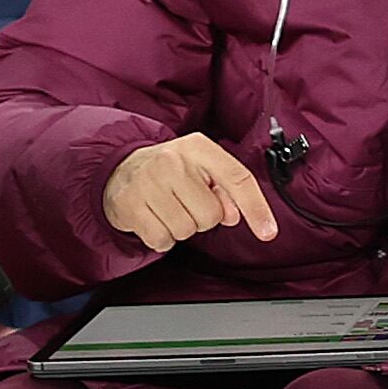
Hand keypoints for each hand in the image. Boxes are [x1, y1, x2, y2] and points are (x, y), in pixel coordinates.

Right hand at [99, 132, 280, 255]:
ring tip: (168, 209)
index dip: (256, 208)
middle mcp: (173, 161)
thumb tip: (233, 214)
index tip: (268, 232)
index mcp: (198, 147)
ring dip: (181, 228)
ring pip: (187, 231)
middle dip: (203, 218)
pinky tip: (154, 218)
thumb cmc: (170, 171)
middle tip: (186, 203)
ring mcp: (149, 182)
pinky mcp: (130, 205)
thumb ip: (225, 190)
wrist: (119, 169)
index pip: (237, 178)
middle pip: (211, 215)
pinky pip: (162, 241)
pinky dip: (162, 238)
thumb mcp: (201, 169)